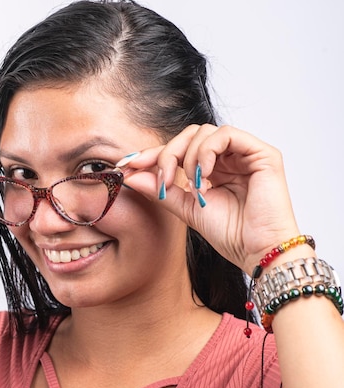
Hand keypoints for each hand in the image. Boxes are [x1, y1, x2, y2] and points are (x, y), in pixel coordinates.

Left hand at [119, 124, 300, 272]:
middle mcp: (229, 158)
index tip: (128, 164)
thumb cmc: (231, 234)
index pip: (179, 150)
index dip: (152, 154)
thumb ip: (160, 190)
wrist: (257, 251)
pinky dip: (207, 151)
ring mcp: (246, 153)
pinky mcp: (263, 153)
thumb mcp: (186, 209)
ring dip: (188, 156)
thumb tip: (130, 175)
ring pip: (204, 132)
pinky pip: (226, 134)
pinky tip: (204, 175)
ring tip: (191, 186)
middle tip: (161, 178)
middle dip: (167, 153)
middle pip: (189, 135)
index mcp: (213, 169)